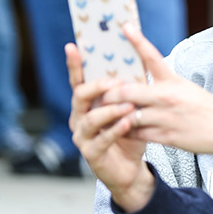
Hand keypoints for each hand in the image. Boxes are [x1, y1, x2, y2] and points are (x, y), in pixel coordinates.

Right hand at [66, 44, 153, 211]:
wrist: (130, 167)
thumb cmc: (129, 133)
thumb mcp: (131, 106)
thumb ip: (130, 88)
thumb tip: (139, 57)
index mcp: (87, 103)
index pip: (79, 80)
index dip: (74, 64)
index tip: (73, 46)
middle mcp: (79, 117)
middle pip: (80, 96)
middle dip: (97, 87)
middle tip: (116, 82)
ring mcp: (82, 136)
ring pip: (90, 119)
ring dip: (110, 110)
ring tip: (128, 106)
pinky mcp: (91, 154)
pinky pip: (101, 140)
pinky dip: (115, 130)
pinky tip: (128, 123)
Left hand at [100, 24, 212, 154]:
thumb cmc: (205, 106)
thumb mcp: (185, 88)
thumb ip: (163, 85)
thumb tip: (141, 80)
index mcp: (173, 81)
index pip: (152, 57)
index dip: (137, 40)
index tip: (125, 26)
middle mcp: (168, 96)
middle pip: (129, 90)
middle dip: (110, 94)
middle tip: (99, 94)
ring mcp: (167, 117)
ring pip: (129, 114)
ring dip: (114, 115)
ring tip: (103, 115)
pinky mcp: (167, 136)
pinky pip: (137, 134)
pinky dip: (125, 132)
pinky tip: (119, 131)